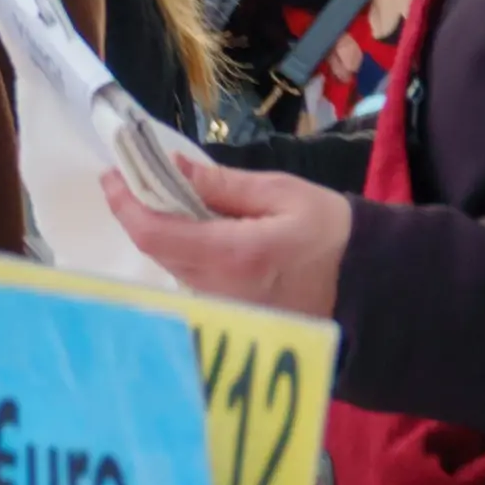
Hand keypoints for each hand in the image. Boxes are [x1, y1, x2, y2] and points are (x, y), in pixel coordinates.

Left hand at [103, 157, 350, 318]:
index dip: (125, 204)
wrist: (373, 288)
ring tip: (161, 196)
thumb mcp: (283, 194)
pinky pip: (192, 278)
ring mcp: (224, 309)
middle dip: (138, 212)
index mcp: (232, 255)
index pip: (154, 234)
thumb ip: (223, 184)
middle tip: (133, 177)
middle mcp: (219, 289)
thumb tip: (171, 166)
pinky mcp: (232, 317)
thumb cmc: (334, 234)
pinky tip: (190, 226)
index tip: (111, 174)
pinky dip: (182, 249)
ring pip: (172, 266)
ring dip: (159, 231)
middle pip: (156, 250)